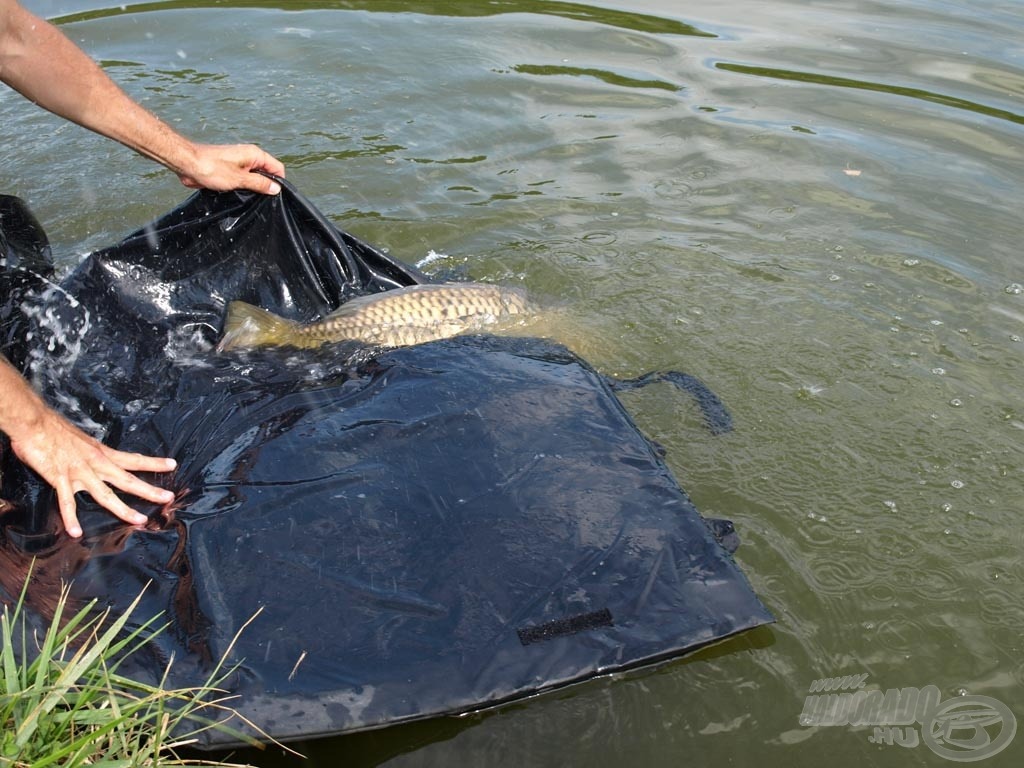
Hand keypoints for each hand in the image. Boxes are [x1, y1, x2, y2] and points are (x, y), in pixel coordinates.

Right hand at [8, 407, 176, 538]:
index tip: (173, 465)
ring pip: (106, 495)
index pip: (133, 459)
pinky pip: (67, 502)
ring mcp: (79, 472)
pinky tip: (76, 532)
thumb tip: (93, 460)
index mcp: (102, 453)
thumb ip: (90, 453)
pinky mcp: (60, 478)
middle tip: (169, 498)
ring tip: (139, 520)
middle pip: (128, 480)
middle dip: (149, 490)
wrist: (35, 422)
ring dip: (123, 509)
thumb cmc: (55, 429)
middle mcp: (96, 463)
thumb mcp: (82, 440)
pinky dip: (70, 518)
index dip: (153, 463)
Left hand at [176, 143, 285, 194]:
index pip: (276, 167)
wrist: (187, 164)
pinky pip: (244, 180)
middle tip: (264, 201)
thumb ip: (260, 183)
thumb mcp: (240, 179)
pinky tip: (241, 197)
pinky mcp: (230, 171)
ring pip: (254, 178)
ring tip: (251, 199)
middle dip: (266, 186)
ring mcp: (239, 164)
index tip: (277, 196)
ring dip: (254, 188)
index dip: (279, 181)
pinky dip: (244, 188)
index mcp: (254, 154)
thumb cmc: (212, 168)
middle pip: (266, 173)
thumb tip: (277, 188)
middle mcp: (248, 157)